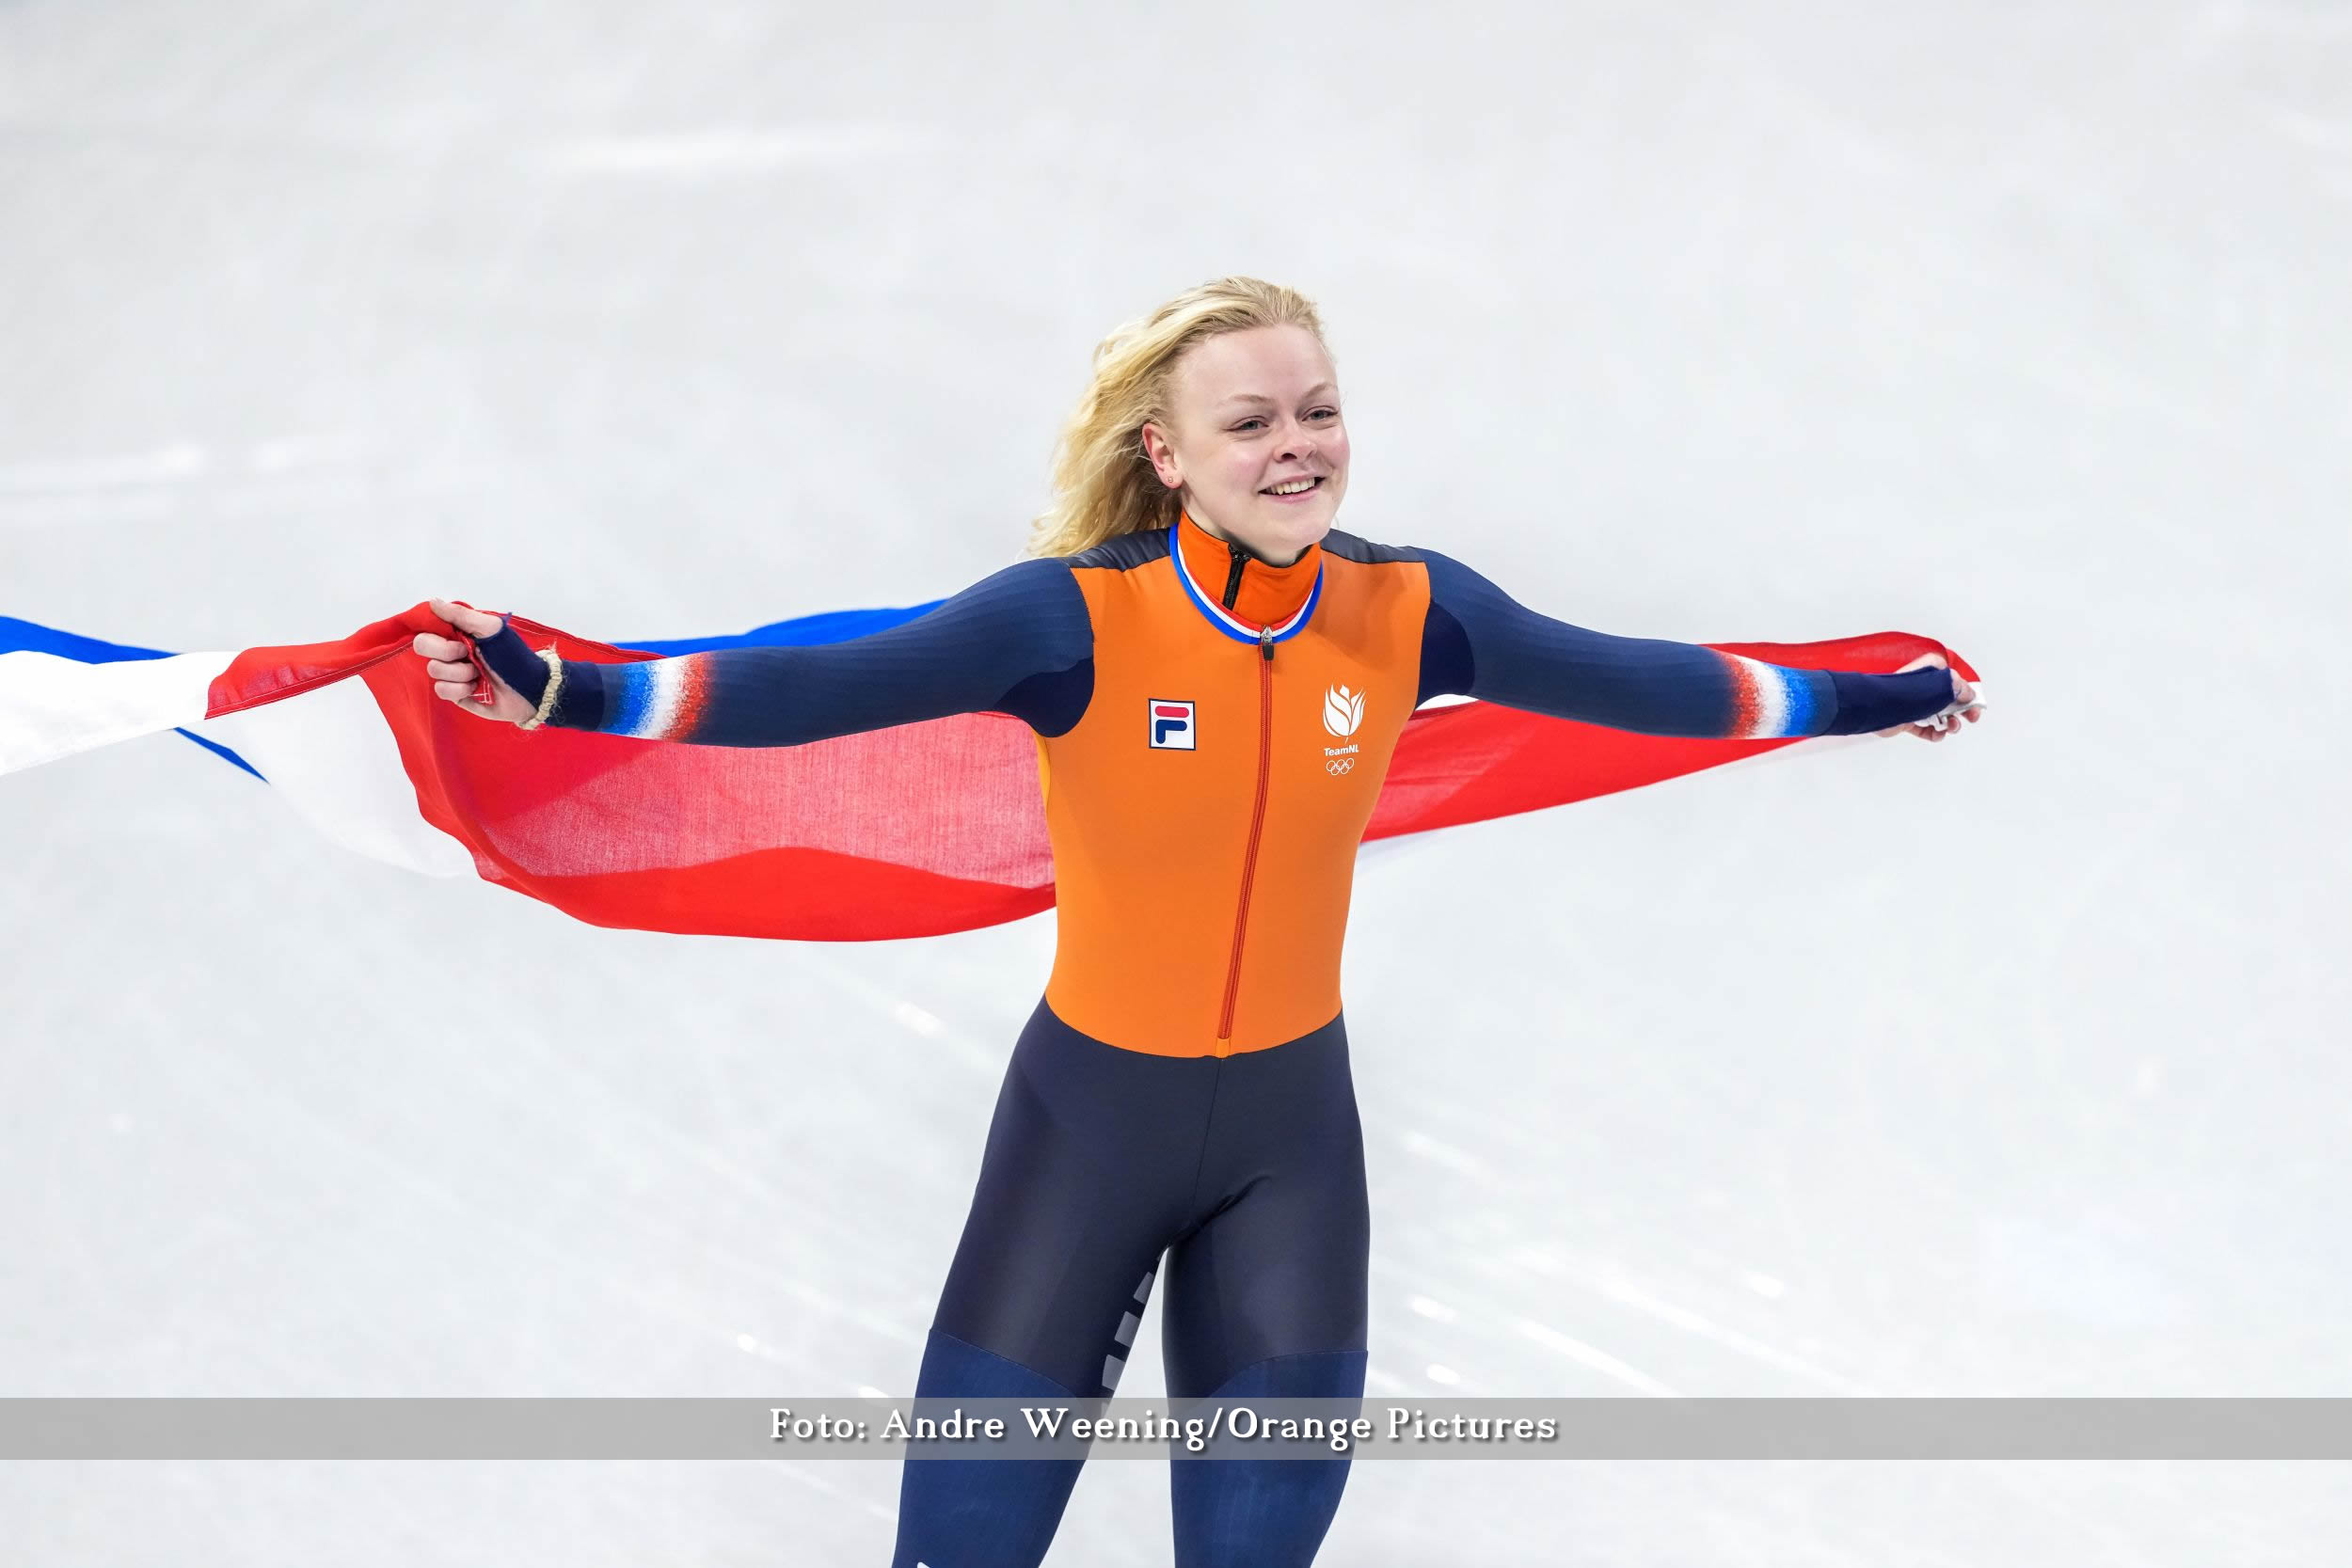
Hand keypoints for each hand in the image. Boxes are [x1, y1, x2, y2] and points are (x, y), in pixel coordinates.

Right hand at [412, 598, 537, 723]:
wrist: (530, 689)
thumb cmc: (514, 656)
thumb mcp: (492, 630)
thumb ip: (461, 615)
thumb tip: (433, 602)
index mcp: (457, 634)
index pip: (426, 630)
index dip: (437, 637)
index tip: (459, 639)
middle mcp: (450, 653)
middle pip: (423, 648)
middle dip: (447, 653)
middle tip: (469, 655)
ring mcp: (452, 675)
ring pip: (434, 671)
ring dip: (460, 672)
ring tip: (479, 674)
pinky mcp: (455, 695)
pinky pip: (442, 691)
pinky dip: (461, 689)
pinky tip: (476, 688)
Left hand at [1877, 655, 1984, 743]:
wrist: (1880, 706)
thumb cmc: (1909, 691)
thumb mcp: (1943, 684)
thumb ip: (1959, 687)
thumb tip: (1968, 693)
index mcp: (1931, 669)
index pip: (1954, 679)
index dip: (1967, 691)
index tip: (1975, 702)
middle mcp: (1923, 685)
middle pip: (1950, 699)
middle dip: (1963, 710)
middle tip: (1971, 718)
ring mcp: (1915, 703)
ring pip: (1940, 715)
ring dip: (1950, 723)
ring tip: (1950, 726)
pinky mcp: (1907, 718)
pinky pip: (1925, 728)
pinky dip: (1934, 733)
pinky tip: (1937, 733)